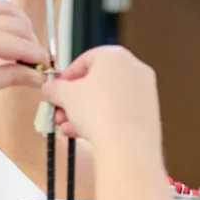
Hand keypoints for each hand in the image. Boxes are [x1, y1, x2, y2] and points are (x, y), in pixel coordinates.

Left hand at [0, 0, 48, 116]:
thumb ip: (12, 77)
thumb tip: (36, 76)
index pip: (23, 44)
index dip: (38, 59)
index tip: (45, 71)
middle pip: (18, 23)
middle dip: (31, 42)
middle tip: (34, 64)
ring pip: (2, 7)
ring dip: (17, 22)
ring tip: (21, 45)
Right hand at [41, 45, 159, 144]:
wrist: (127, 143)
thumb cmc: (101, 111)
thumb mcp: (66, 96)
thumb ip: (55, 88)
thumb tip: (51, 88)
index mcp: (115, 55)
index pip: (85, 59)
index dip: (67, 76)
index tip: (57, 88)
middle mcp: (133, 69)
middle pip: (97, 81)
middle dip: (74, 98)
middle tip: (61, 110)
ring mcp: (144, 91)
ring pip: (107, 99)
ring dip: (84, 112)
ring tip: (68, 126)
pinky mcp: (148, 112)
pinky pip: (119, 112)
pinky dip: (102, 120)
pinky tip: (84, 133)